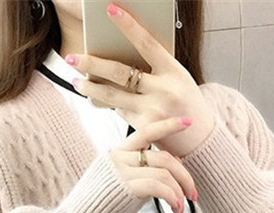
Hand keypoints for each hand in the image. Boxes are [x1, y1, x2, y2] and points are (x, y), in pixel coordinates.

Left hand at [67, 3, 214, 156]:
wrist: (201, 139)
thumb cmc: (186, 103)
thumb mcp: (177, 79)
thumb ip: (154, 68)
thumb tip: (119, 56)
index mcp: (174, 71)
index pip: (147, 43)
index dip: (128, 25)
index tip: (110, 9)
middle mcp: (163, 90)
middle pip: (119, 72)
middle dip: (91, 64)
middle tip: (72, 58)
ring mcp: (153, 111)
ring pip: (112, 96)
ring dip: (90, 88)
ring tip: (75, 81)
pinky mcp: (145, 128)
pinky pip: (120, 112)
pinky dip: (109, 104)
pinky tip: (96, 98)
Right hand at [110, 117, 198, 212]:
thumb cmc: (102, 208)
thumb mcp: (124, 183)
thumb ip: (144, 171)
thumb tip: (173, 162)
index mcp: (118, 152)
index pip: (146, 131)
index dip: (168, 125)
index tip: (187, 122)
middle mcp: (119, 157)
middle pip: (163, 157)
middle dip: (184, 176)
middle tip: (193, 193)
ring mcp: (122, 170)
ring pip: (164, 171)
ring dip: (179, 191)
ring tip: (181, 207)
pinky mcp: (126, 187)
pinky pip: (158, 186)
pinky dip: (172, 197)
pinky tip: (174, 209)